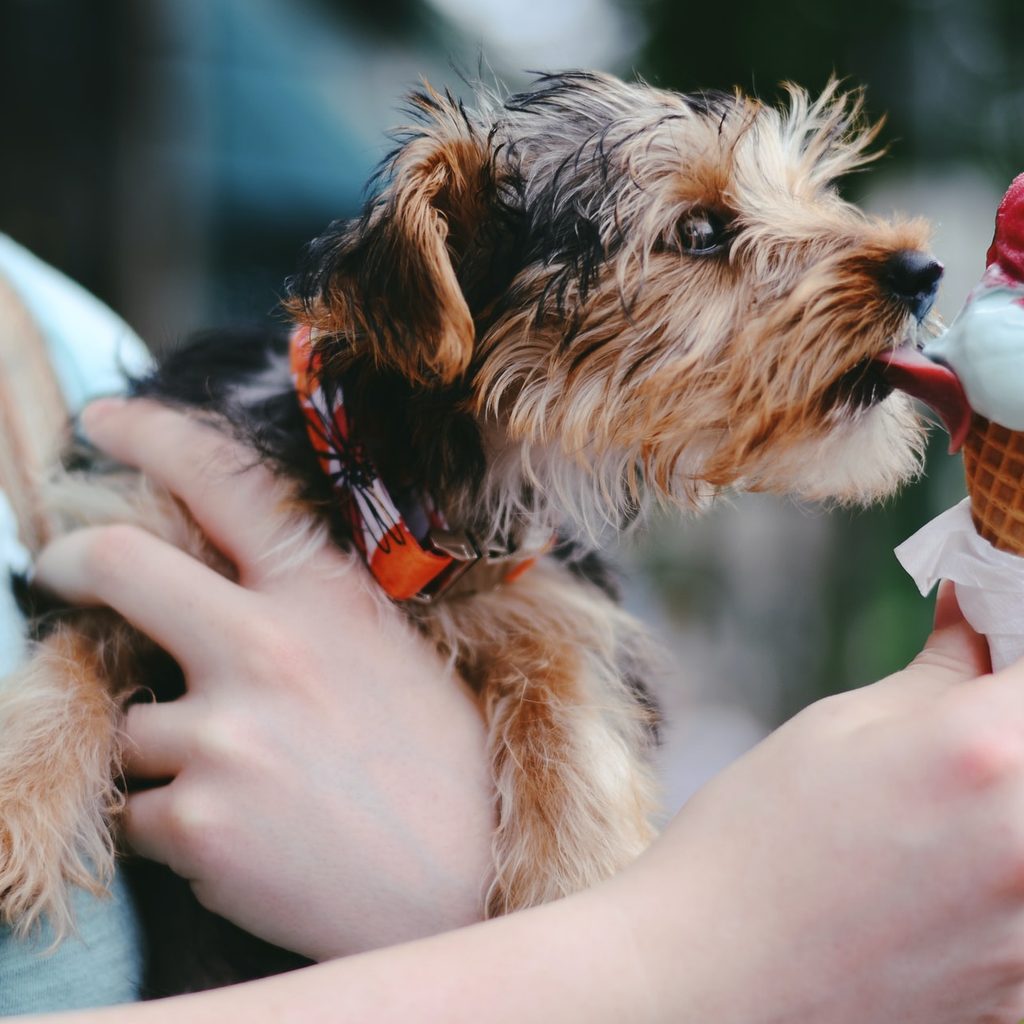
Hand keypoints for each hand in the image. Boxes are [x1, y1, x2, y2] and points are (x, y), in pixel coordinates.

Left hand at [34, 398, 493, 960]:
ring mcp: (225, 733)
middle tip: (54, 566)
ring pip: (128, 722)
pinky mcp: (196, 820)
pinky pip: (136, 811)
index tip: (103, 422)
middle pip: (121, 563)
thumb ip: (309, 612)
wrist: (468, 884)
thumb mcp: (391, 653)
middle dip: (69, 559)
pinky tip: (246, 839)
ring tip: (247, 788)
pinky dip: (170, 825)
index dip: (152, 435)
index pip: (225, 482)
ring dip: (164, 752)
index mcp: (324, 597)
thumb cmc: (444, 763)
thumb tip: (226, 589)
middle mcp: (266, 647)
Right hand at [612, 583, 1023, 1022]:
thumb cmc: (752, 842)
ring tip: (935, 823)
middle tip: (960, 740)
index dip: (1018, 653)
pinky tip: (939, 888)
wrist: (708, 978)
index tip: (994, 657)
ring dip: (1003, 813)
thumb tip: (978, 615)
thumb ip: (934, 674)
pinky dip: (1002, 890)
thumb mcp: (832, 730)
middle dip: (1007, 732)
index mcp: (981, 753)